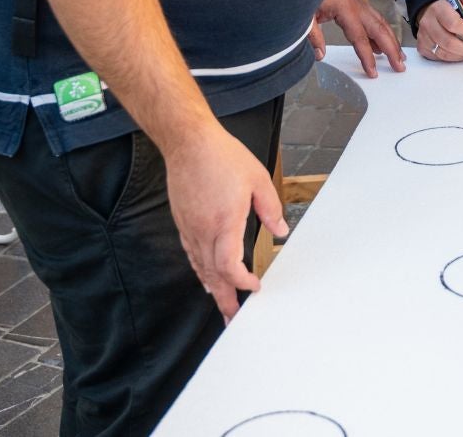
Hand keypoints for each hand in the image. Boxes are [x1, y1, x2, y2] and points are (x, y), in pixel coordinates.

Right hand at [164, 125, 288, 319]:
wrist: (188, 142)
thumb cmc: (222, 157)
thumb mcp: (257, 179)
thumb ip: (270, 208)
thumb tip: (280, 230)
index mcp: (225, 222)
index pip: (230, 267)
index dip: (242, 283)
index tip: (255, 287)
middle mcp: (204, 230)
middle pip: (213, 275)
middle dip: (225, 299)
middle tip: (232, 318)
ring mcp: (190, 227)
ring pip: (200, 267)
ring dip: (212, 288)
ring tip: (221, 303)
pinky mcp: (182, 221)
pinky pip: (191, 253)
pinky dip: (200, 269)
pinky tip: (205, 275)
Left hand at [310, 0, 405, 76]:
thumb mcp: (304, 15)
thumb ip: (313, 36)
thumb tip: (320, 55)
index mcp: (345, 8)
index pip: (360, 38)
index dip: (367, 57)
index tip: (373, 72)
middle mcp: (357, 4)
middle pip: (379, 29)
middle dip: (391, 49)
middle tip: (400, 66)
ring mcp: (358, 2)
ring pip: (379, 23)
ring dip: (390, 40)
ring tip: (398, 56)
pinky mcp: (356, 1)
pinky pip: (373, 18)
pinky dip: (381, 32)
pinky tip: (380, 44)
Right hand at [415, 0, 462, 62]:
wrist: (434, 13)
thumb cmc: (453, 11)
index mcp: (440, 8)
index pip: (453, 23)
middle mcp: (428, 22)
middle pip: (448, 42)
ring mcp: (423, 36)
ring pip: (444, 53)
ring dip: (460, 55)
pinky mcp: (422, 47)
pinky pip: (439, 58)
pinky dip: (452, 58)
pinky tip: (458, 52)